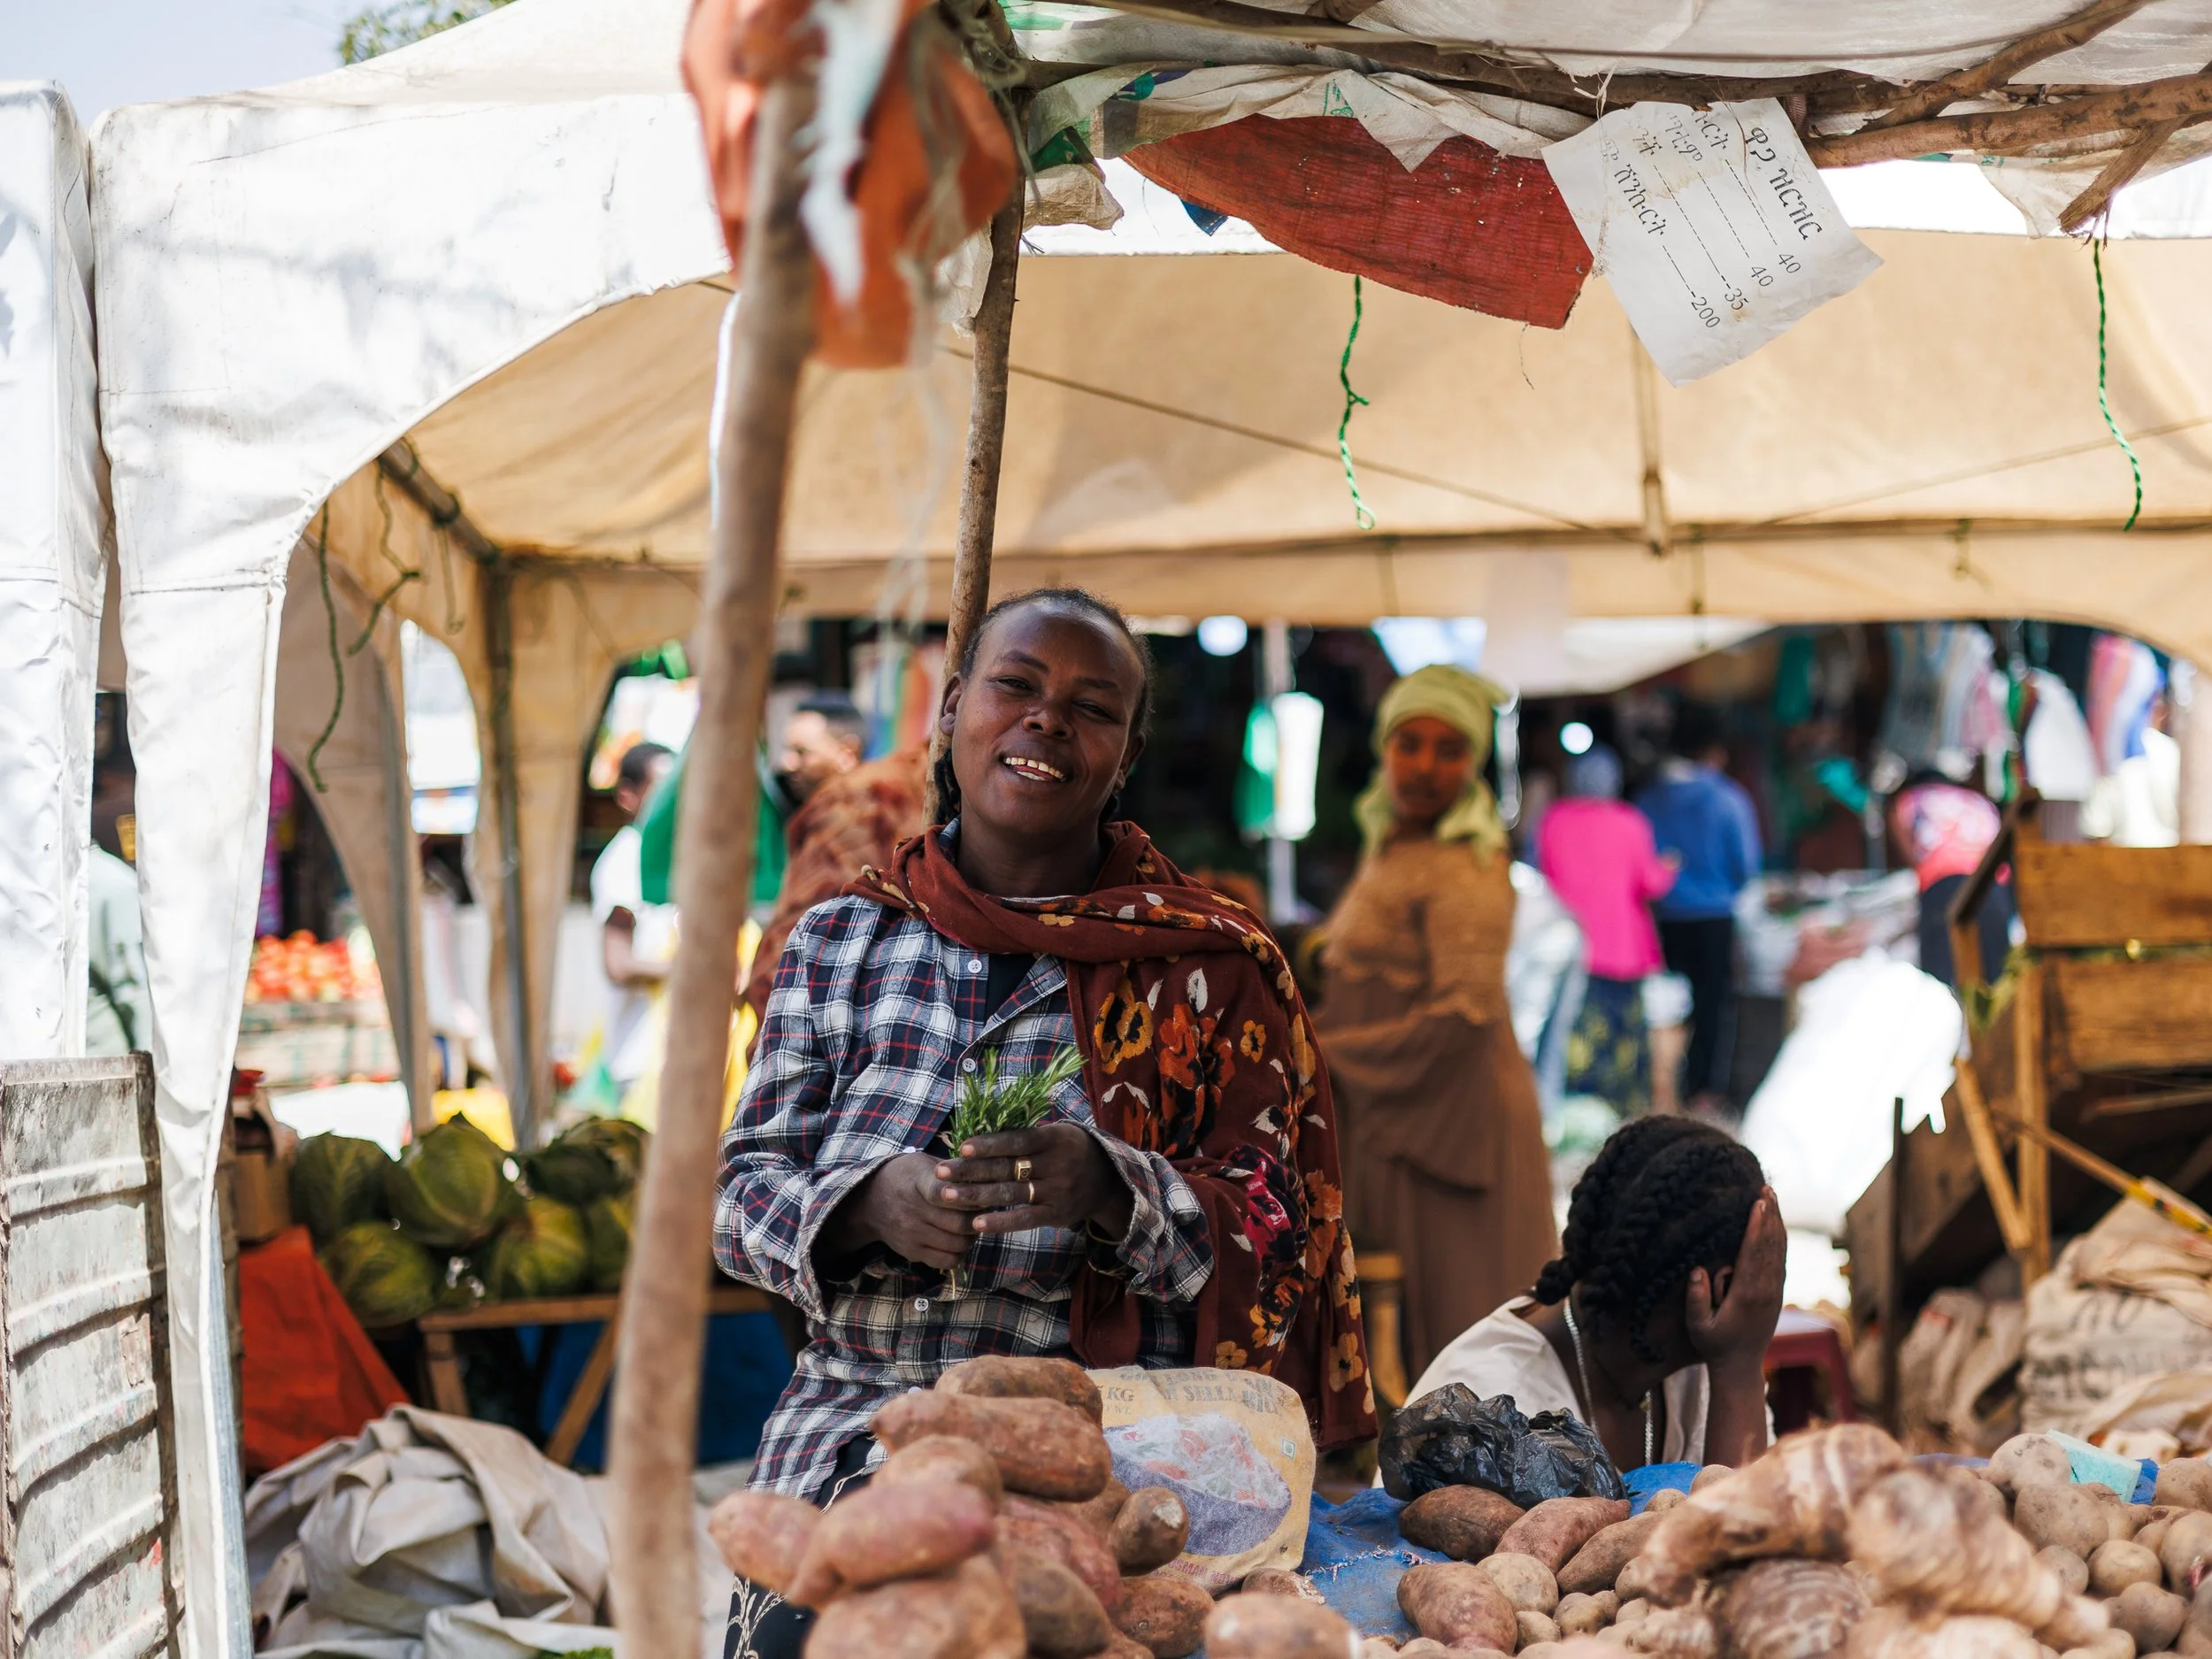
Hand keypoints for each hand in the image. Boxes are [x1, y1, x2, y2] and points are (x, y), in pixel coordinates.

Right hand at [820, 1152, 976, 1271]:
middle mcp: (912, 1210)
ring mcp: (911, 1234)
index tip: (975, 1196)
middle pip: (958, 1223)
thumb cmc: (906, 1177)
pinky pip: (947, 1261)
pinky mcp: (911, 1252)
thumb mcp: (924, 1162)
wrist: (870, 1200)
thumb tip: (984, 1177)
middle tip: (982, 1214)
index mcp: (917, 1181)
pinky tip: (958, 1241)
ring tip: (971, 1227)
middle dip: (978, 1220)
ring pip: (958, 1244)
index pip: (937, 1191)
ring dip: (971, 1237)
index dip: (960, 1196)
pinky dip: (959, 1253)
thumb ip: (952, 1169)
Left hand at [934, 1123, 1133, 1238]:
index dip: (990, 1144)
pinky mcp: (1056, 1215)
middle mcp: (1056, 1165)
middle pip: (1007, 1168)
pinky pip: (1024, 1219)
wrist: (1108, 1180)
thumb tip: (982, 1127)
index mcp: (1055, 1139)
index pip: (1017, 1140)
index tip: (962, 1147)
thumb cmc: (1070, 1151)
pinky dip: (1000, 1222)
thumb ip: (1026, 1135)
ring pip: (1009, 1194)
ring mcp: (1056, 1191)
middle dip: (970, 1170)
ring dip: (975, 1196)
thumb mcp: (1057, 1134)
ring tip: (947, 1197)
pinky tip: (976, 1223)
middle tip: (940, 1173)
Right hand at [1686, 1186, 1785, 1371]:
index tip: (1757, 1202)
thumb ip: (1695, 1300)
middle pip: (1770, 1245)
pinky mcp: (1776, 1293)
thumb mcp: (1698, 1328)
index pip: (1754, 1252)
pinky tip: (1776, 1224)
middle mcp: (1766, 1290)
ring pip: (1779, 1250)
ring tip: (1773, 1197)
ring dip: (1777, 1222)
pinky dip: (1779, 1238)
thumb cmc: (1715, 1346)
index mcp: (1748, 1294)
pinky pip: (1780, 1259)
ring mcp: (1774, 1291)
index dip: (1757, 1226)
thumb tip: (1697, 1270)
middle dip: (1770, 1215)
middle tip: (1767, 1188)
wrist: (1741, 1367)